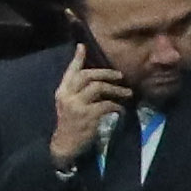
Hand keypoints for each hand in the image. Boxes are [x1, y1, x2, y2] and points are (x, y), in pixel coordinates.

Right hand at [51, 51, 131, 166]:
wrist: (65, 144)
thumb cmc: (70, 124)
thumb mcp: (68, 105)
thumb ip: (78, 92)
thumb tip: (97, 81)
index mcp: (62, 92)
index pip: (70, 71)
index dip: (77, 58)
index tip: (83, 46)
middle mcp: (67, 96)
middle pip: (88, 76)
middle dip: (106, 74)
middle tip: (120, 76)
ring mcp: (77, 105)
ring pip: (99, 88)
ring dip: (116, 90)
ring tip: (128, 93)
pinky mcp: (88, 116)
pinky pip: (107, 105)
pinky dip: (117, 106)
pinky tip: (122, 110)